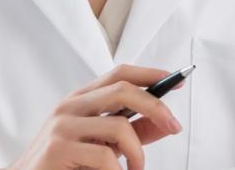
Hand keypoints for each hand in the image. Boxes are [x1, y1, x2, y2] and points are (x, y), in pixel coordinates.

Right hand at [3, 64, 182, 169]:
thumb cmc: (65, 163)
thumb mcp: (103, 144)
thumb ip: (133, 133)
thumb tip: (165, 122)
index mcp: (80, 99)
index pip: (119, 73)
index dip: (150, 74)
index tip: (175, 80)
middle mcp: (70, 105)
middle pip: (123, 89)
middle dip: (156, 107)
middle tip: (174, 127)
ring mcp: (62, 125)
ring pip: (120, 127)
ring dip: (139, 155)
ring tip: (135, 169)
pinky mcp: (58, 148)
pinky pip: (106, 157)